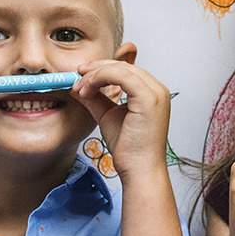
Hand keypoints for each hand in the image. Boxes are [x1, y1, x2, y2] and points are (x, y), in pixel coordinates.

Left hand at [71, 52, 170, 178]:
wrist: (139, 170)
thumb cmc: (129, 149)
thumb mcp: (107, 116)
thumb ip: (95, 99)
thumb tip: (78, 87)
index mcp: (151, 93)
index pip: (125, 70)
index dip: (101, 69)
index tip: (81, 75)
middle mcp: (157, 89)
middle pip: (123, 66)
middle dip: (96, 69)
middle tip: (76, 77)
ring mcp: (155, 93)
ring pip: (120, 68)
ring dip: (95, 75)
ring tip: (80, 88)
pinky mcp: (148, 98)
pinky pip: (121, 76)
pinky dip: (100, 78)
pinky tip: (87, 90)